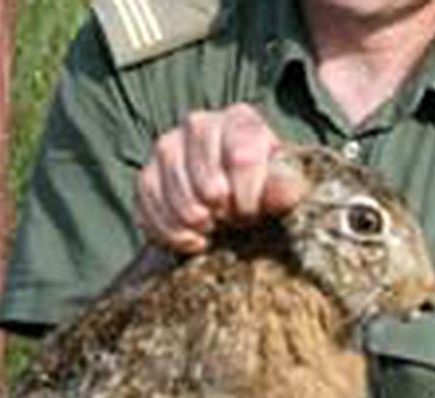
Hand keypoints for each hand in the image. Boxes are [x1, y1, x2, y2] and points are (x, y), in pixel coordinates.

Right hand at [136, 103, 304, 252]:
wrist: (232, 199)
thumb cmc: (261, 187)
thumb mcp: (280, 186)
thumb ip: (284, 188)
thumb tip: (286, 193)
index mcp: (240, 120)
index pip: (242, 158)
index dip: (248, 197)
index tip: (252, 214)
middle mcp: (200, 124)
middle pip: (207, 181)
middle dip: (221, 212)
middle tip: (231, 221)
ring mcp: (169, 146)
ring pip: (177, 193)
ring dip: (196, 222)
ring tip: (212, 230)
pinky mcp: (148, 172)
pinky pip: (150, 204)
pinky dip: (170, 230)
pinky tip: (192, 240)